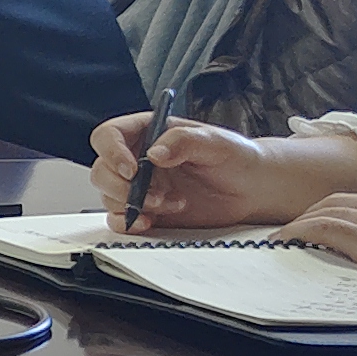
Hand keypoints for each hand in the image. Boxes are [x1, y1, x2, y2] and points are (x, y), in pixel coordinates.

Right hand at [87, 119, 356, 234]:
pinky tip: (150, 222)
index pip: (108, 135)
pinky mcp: (146, 212)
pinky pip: (120, 219)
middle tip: (156, 195)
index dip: (112, 151)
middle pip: (102, 170)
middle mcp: (137, 159)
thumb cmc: (237, 157)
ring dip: (133, 205)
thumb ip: (184, 142)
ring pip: (109, 196)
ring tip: (171, 204)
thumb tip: (154, 154)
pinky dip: (128, 223)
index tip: (132, 168)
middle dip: (123, 186)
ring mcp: (139, 187)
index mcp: (147, 132)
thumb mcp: (216, 142)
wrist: (254, 189)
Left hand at [283, 195, 356, 296]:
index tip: (334, 216)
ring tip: (282, 234)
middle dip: (316, 209)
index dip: (347, 208)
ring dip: (301, 220)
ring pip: (326, 210)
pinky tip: (282, 239)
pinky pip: (321, 228)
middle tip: (297, 222)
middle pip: (341, 200)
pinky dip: (298, 231)